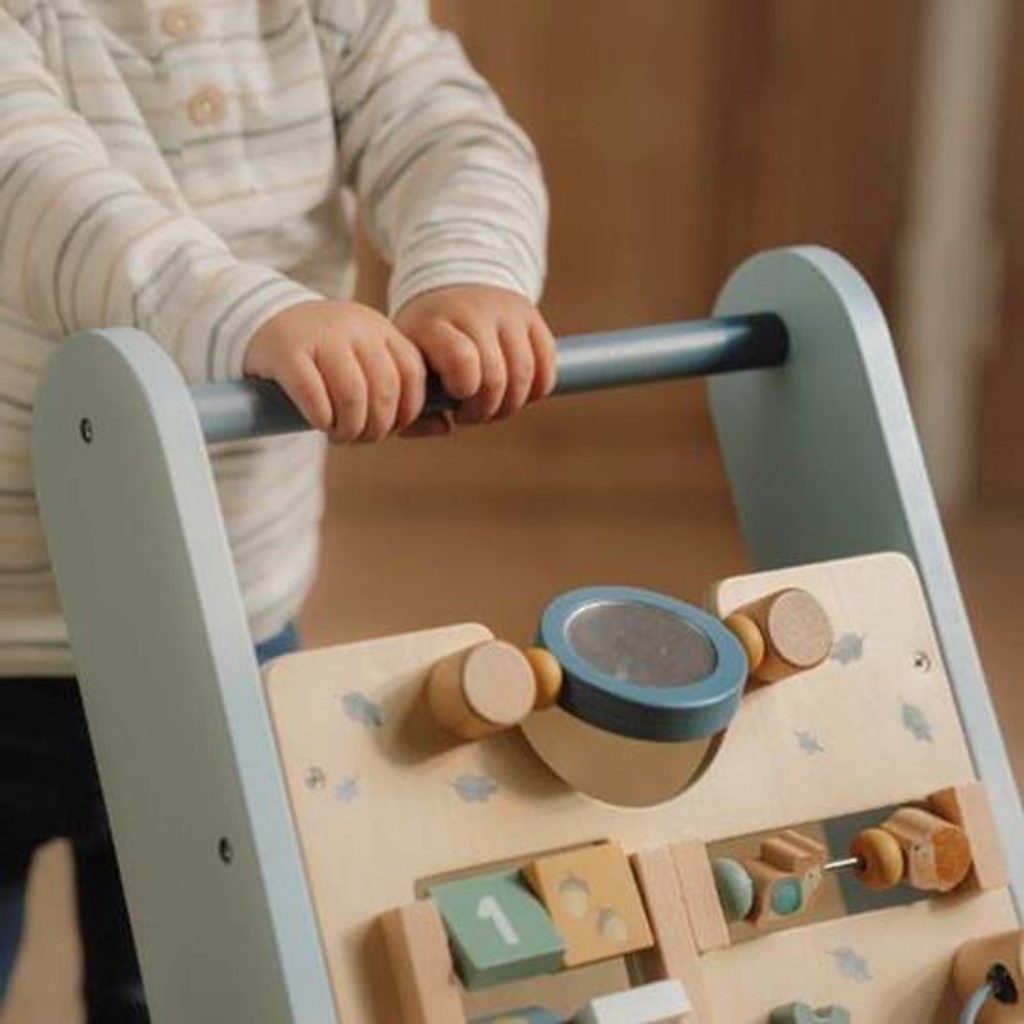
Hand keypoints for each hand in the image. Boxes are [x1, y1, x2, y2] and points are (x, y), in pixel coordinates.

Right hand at [243, 300, 426, 442]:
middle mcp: (356, 328)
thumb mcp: (366, 363)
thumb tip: (445, 428)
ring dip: (350, 427)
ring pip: (353, 394)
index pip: (413, 374)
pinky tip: (320, 423)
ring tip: (340, 434)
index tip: (392, 428)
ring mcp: (321, 336)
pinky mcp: (288, 351)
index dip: (408, 411)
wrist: (265, 319)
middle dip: (378, 426)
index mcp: (381, 330)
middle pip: (385, 389)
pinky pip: (314, 393)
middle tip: (361, 437)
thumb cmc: (325, 356)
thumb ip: (401, 394)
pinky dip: (322, 418)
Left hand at [394, 285, 555, 428]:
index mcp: (432, 325)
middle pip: (495, 377)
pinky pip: (546, 367)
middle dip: (485, 409)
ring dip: (510, 404)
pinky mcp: (530, 314)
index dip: (465, 389)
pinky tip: (514, 390)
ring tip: (491, 404)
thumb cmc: (424, 350)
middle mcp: (471, 311)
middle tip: (471, 411)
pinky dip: (535, 390)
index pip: (462, 359)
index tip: (455, 397)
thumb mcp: (409, 372)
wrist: (445, 297)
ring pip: (524, 373)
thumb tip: (446, 427)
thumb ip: (416, 411)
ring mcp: (504, 310)